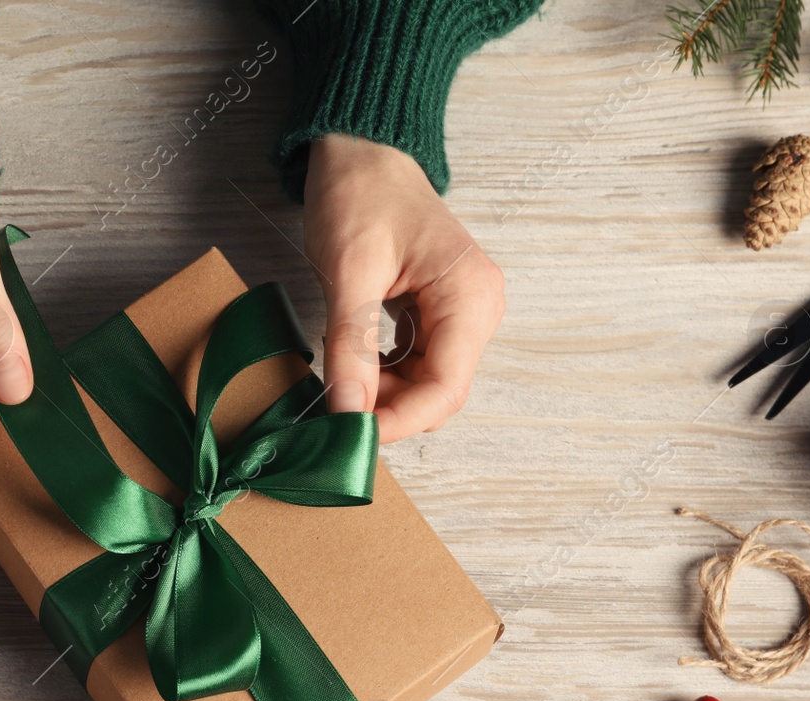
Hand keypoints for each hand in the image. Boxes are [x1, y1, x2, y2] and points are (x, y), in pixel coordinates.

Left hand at [303, 134, 504, 443]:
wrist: (361, 152)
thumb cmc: (360, 194)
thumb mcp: (349, 271)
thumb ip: (352, 346)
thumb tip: (347, 413)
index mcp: (470, 296)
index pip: (444, 388)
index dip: (398, 422)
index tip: (350, 437)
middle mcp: (478, 310)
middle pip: (439, 393)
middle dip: (388, 411)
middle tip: (332, 415)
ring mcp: (461, 315)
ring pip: (426, 385)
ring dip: (382, 396)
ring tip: (335, 384)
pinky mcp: (438, 316)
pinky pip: (415, 366)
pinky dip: (382, 377)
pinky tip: (350, 367)